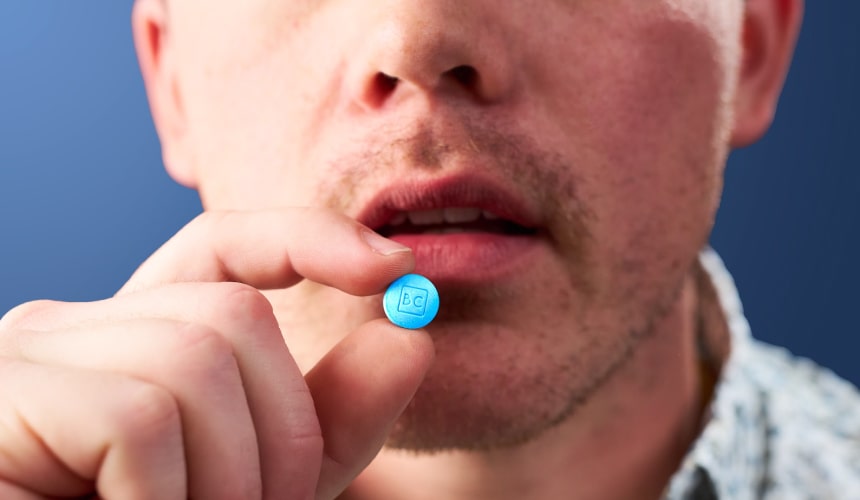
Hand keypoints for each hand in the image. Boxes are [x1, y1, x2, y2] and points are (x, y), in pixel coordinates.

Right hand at [0, 208, 433, 498]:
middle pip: (234, 314)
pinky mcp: (4, 396)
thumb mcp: (262, 482)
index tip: (395, 266)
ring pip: (196, 359)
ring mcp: (30, 356)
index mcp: (135, 340)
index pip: (224, 247)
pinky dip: (168, 496)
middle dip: (286, 430)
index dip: (309, 238)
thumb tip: (411, 339)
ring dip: (231, 476)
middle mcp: (75, 328)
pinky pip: (142, 417)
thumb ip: (329, 419)